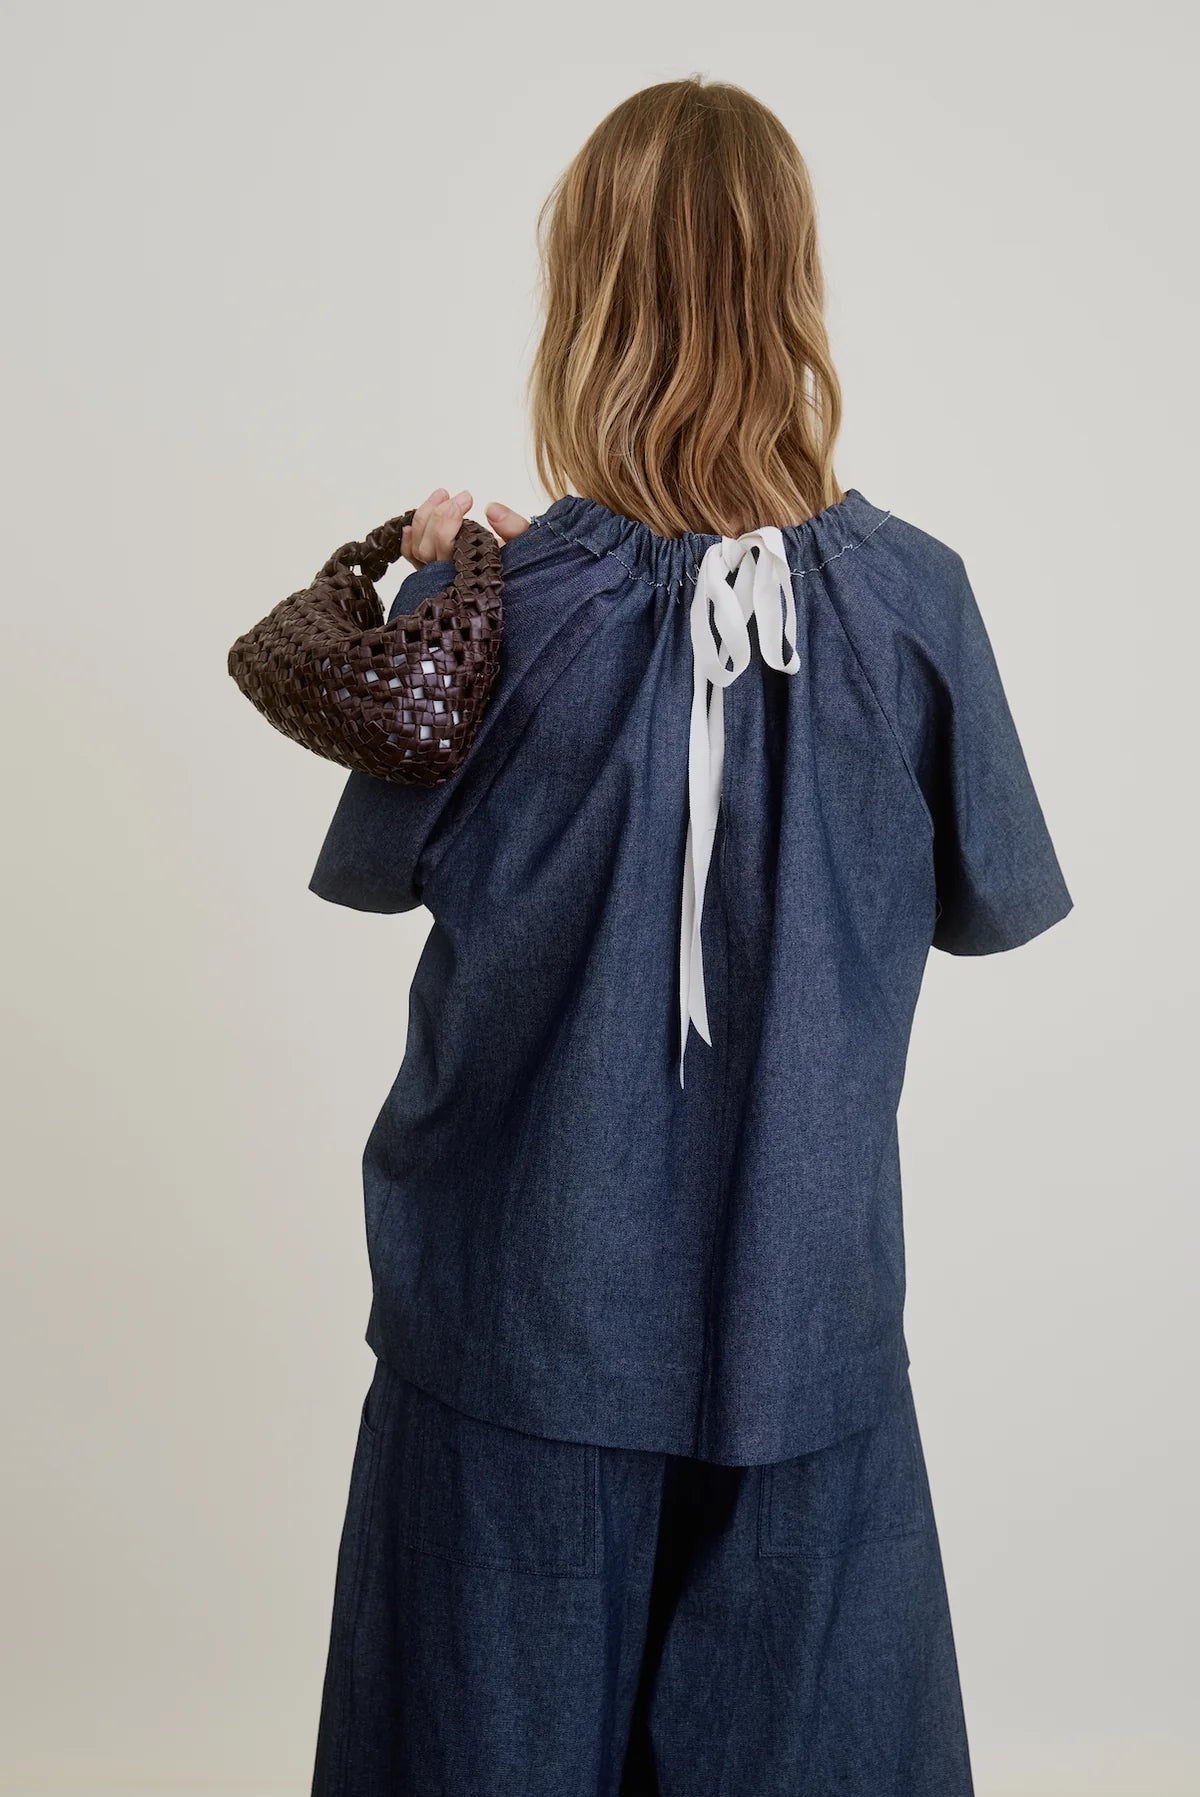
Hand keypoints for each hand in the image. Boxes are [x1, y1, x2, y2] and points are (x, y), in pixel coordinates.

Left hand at [400, 487, 531, 567]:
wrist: (519, 585)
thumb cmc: (522, 565)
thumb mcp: (526, 544)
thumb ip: (514, 527)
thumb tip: (492, 509)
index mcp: (471, 572)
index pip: (447, 546)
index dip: (449, 519)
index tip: (468, 499)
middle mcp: (450, 578)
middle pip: (429, 546)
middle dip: (440, 514)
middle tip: (461, 497)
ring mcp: (440, 577)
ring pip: (419, 549)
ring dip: (424, 518)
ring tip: (441, 495)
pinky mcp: (434, 574)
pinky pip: (414, 560)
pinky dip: (408, 543)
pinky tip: (410, 526)